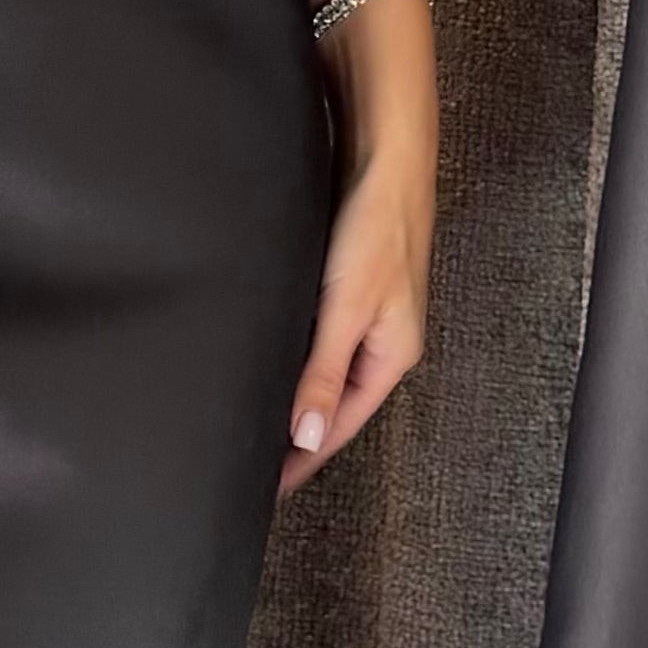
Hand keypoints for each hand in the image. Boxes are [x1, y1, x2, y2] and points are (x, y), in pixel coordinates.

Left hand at [279, 135, 428, 493]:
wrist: (386, 161)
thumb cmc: (375, 228)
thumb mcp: (344, 309)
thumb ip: (322, 373)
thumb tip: (306, 436)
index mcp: (391, 356)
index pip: (340, 424)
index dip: (304, 457)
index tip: (269, 486)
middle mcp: (383, 343)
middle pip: (336, 404)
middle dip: (301, 435)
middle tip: (256, 464)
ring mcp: (370, 317)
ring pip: (328, 373)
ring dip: (298, 398)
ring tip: (261, 424)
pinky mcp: (352, 291)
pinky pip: (324, 342)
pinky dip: (300, 362)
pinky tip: (275, 365)